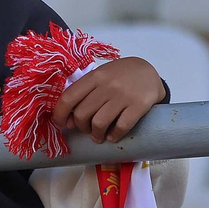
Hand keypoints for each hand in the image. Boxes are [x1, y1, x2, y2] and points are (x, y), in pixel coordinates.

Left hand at [52, 57, 167, 143]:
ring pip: (99, 123)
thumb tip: (68, 121)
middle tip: (86, 129)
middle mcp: (107, 85)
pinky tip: (112, 136)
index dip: (59, 115)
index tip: (60, 124)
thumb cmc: (119, 76)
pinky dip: (114, 136)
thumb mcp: (99, 77)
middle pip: (82, 114)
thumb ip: (83, 94)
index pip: (68, 98)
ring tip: (98, 136)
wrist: (149, 71)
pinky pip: (121, 127)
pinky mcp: (139, 105)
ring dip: (96, 134)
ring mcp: (124, 95)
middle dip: (81, 127)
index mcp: (94, 77)